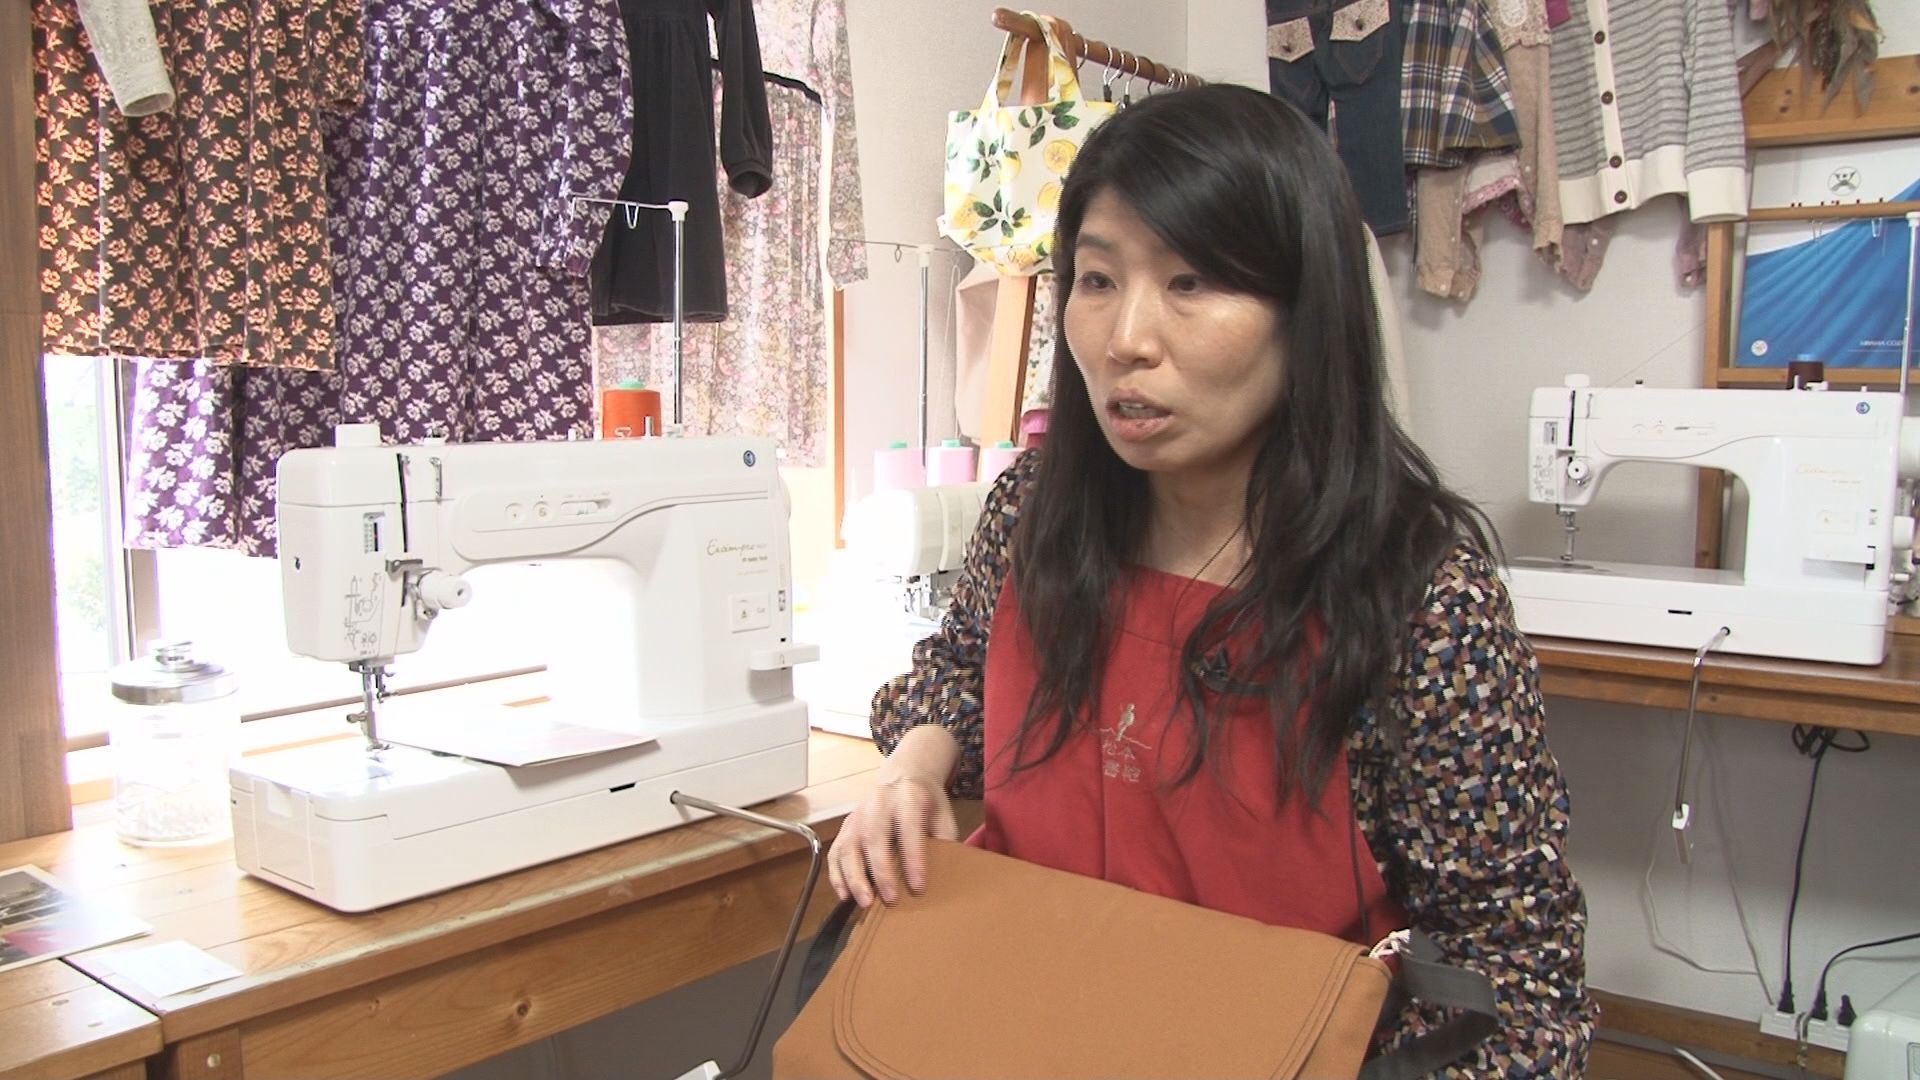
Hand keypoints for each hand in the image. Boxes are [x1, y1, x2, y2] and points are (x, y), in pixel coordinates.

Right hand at [828, 773, 957, 907]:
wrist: (903, 779)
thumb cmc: (926, 804)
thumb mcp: (943, 816)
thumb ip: (943, 842)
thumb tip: (944, 878)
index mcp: (908, 796)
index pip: (909, 828)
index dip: (913, 858)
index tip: (918, 887)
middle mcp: (878, 802)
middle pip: (874, 837)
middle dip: (881, 871)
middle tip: (890, 899)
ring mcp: (857, 814)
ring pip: (849, 846)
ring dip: (854, 877)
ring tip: (865, 903)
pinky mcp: (845, 827)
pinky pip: (836, 853)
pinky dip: (838, 876)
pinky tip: (846, 896)